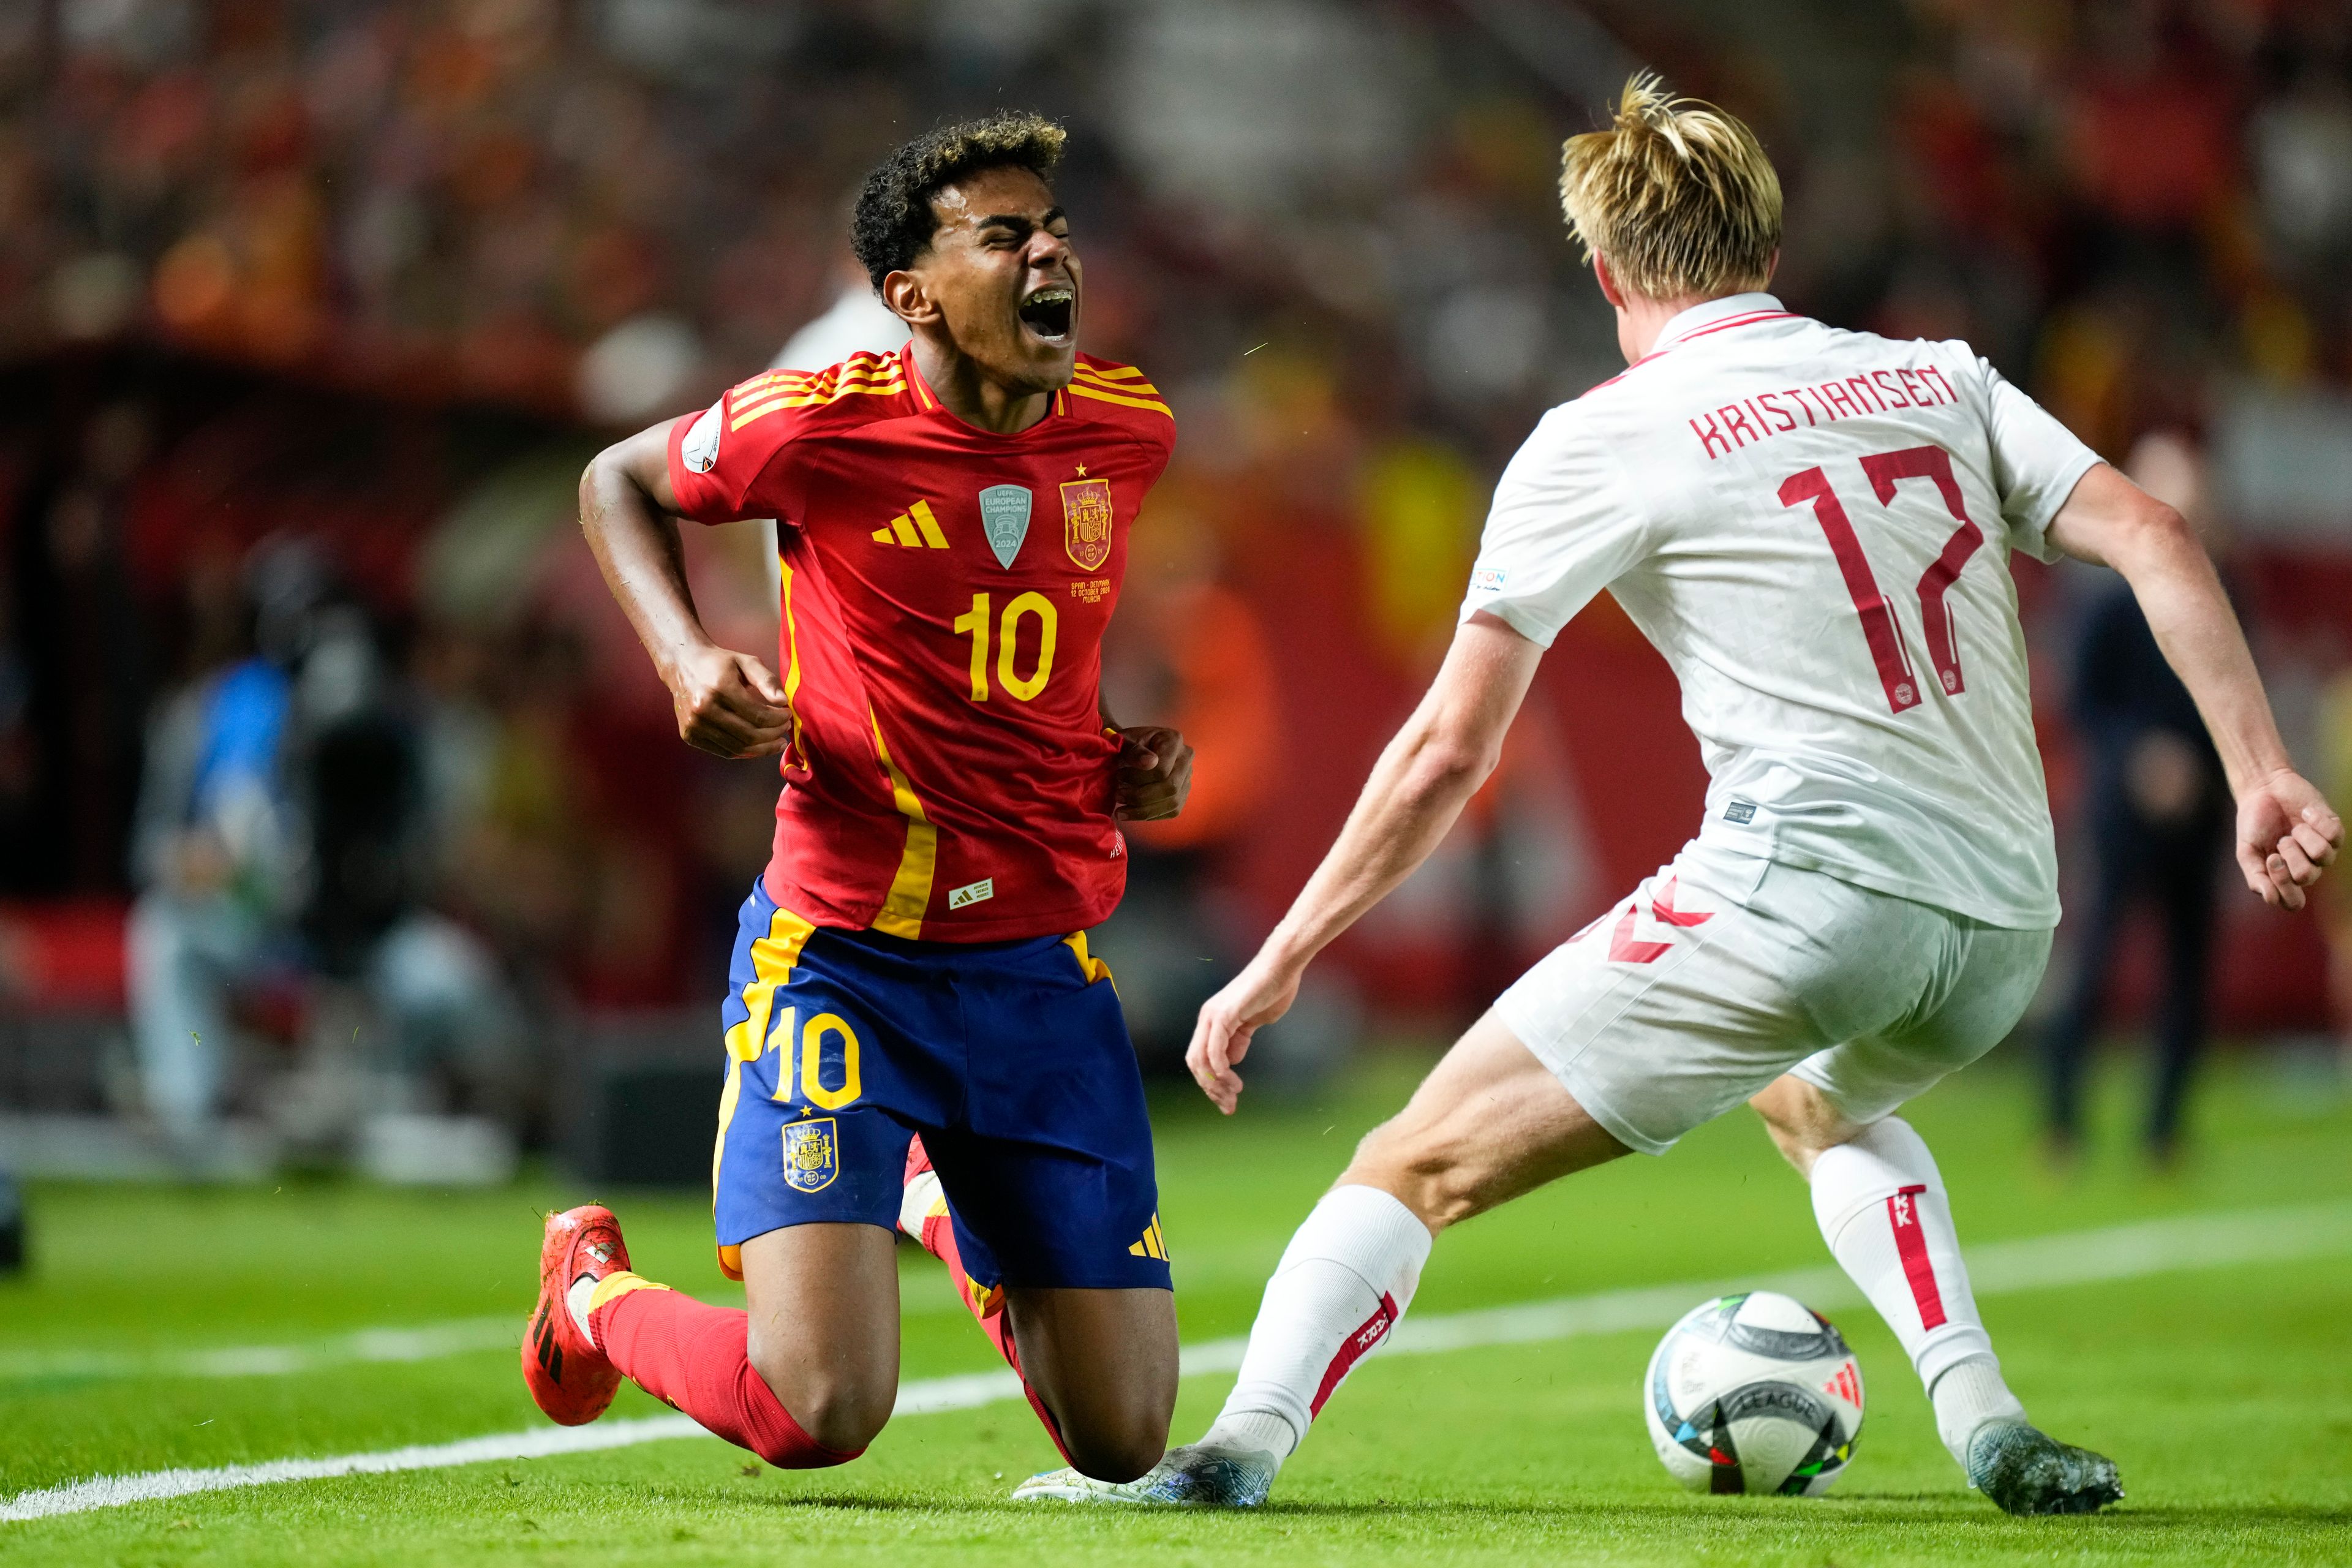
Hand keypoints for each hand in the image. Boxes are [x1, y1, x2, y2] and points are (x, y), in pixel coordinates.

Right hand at [664, 643, 791, 759]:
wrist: (683, 664)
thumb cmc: (720, 663)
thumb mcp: (747, 662)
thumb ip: (767, 680)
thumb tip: (784, 701)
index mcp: (719, 688)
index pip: (757, 715)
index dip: (778, 719)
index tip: (788, 715)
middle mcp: (703, 709)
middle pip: (749, 735)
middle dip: (773, 735)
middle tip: (784, 730)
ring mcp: (694, 725)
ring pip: (738, 748)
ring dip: (762, 748)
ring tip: (776, 741)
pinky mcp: (689, 735)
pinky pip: (725, 752)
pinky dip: (745, 752)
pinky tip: (758, 746)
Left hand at [1113, 724, 1192, 821]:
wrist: (1130, 749)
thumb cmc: (1126, 744)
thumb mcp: (1124, 741)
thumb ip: (1133, 750)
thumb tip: (1150, 763)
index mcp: (1173, 740)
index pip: (1162, 769)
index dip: (1138, 778)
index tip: (1118, 776)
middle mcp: (1186, 758)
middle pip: (1170, 787)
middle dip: (1141, 797)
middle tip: (1118, 796)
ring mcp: (1187, 777)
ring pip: (1173, 803)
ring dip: (1144, 811)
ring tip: (1121, 810)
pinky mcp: (1183, 793)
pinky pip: (1172, 811)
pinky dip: (1150, 815)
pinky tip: (1132, 812)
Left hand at [1187, 949, 1303, 1113]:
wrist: (1281, 968)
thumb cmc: (1271, 991)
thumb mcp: (1253, 1023)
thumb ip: (1239, 1040)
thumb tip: (1231, 1060)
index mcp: (1212, 1022)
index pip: (1200, 1060)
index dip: (1211, 1084)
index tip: (1227, 1101)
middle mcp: (1207, 1019)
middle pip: (1196, 1063)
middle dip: (1211, 1089)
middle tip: (1229, 1105)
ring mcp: (1213, 1016)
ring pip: (1201, 1060)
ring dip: (1216, 1084)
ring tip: (1233, 1095)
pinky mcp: (1224, 1015)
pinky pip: (1214, 1049)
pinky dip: (1220, 1069)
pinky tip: (1232, 1080)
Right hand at [2233, 769, 2340, 910]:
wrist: (2264, 789)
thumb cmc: (2254, 823)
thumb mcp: (2246, 852)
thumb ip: (2255, 877)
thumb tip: (2270, 899)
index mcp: (2284, 878)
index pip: (2294, 902)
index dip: (2285, 885)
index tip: (2271, 859)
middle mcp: (2307, 867)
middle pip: (2307, 877)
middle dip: (2291, 855)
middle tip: (2281, 840)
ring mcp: (2322, 850)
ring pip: (2323, 856)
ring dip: (2303, 837)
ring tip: (2294, 827)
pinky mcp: (2334, 831)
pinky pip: (2334, 836)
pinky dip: (2315, 821)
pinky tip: (2305, 814)